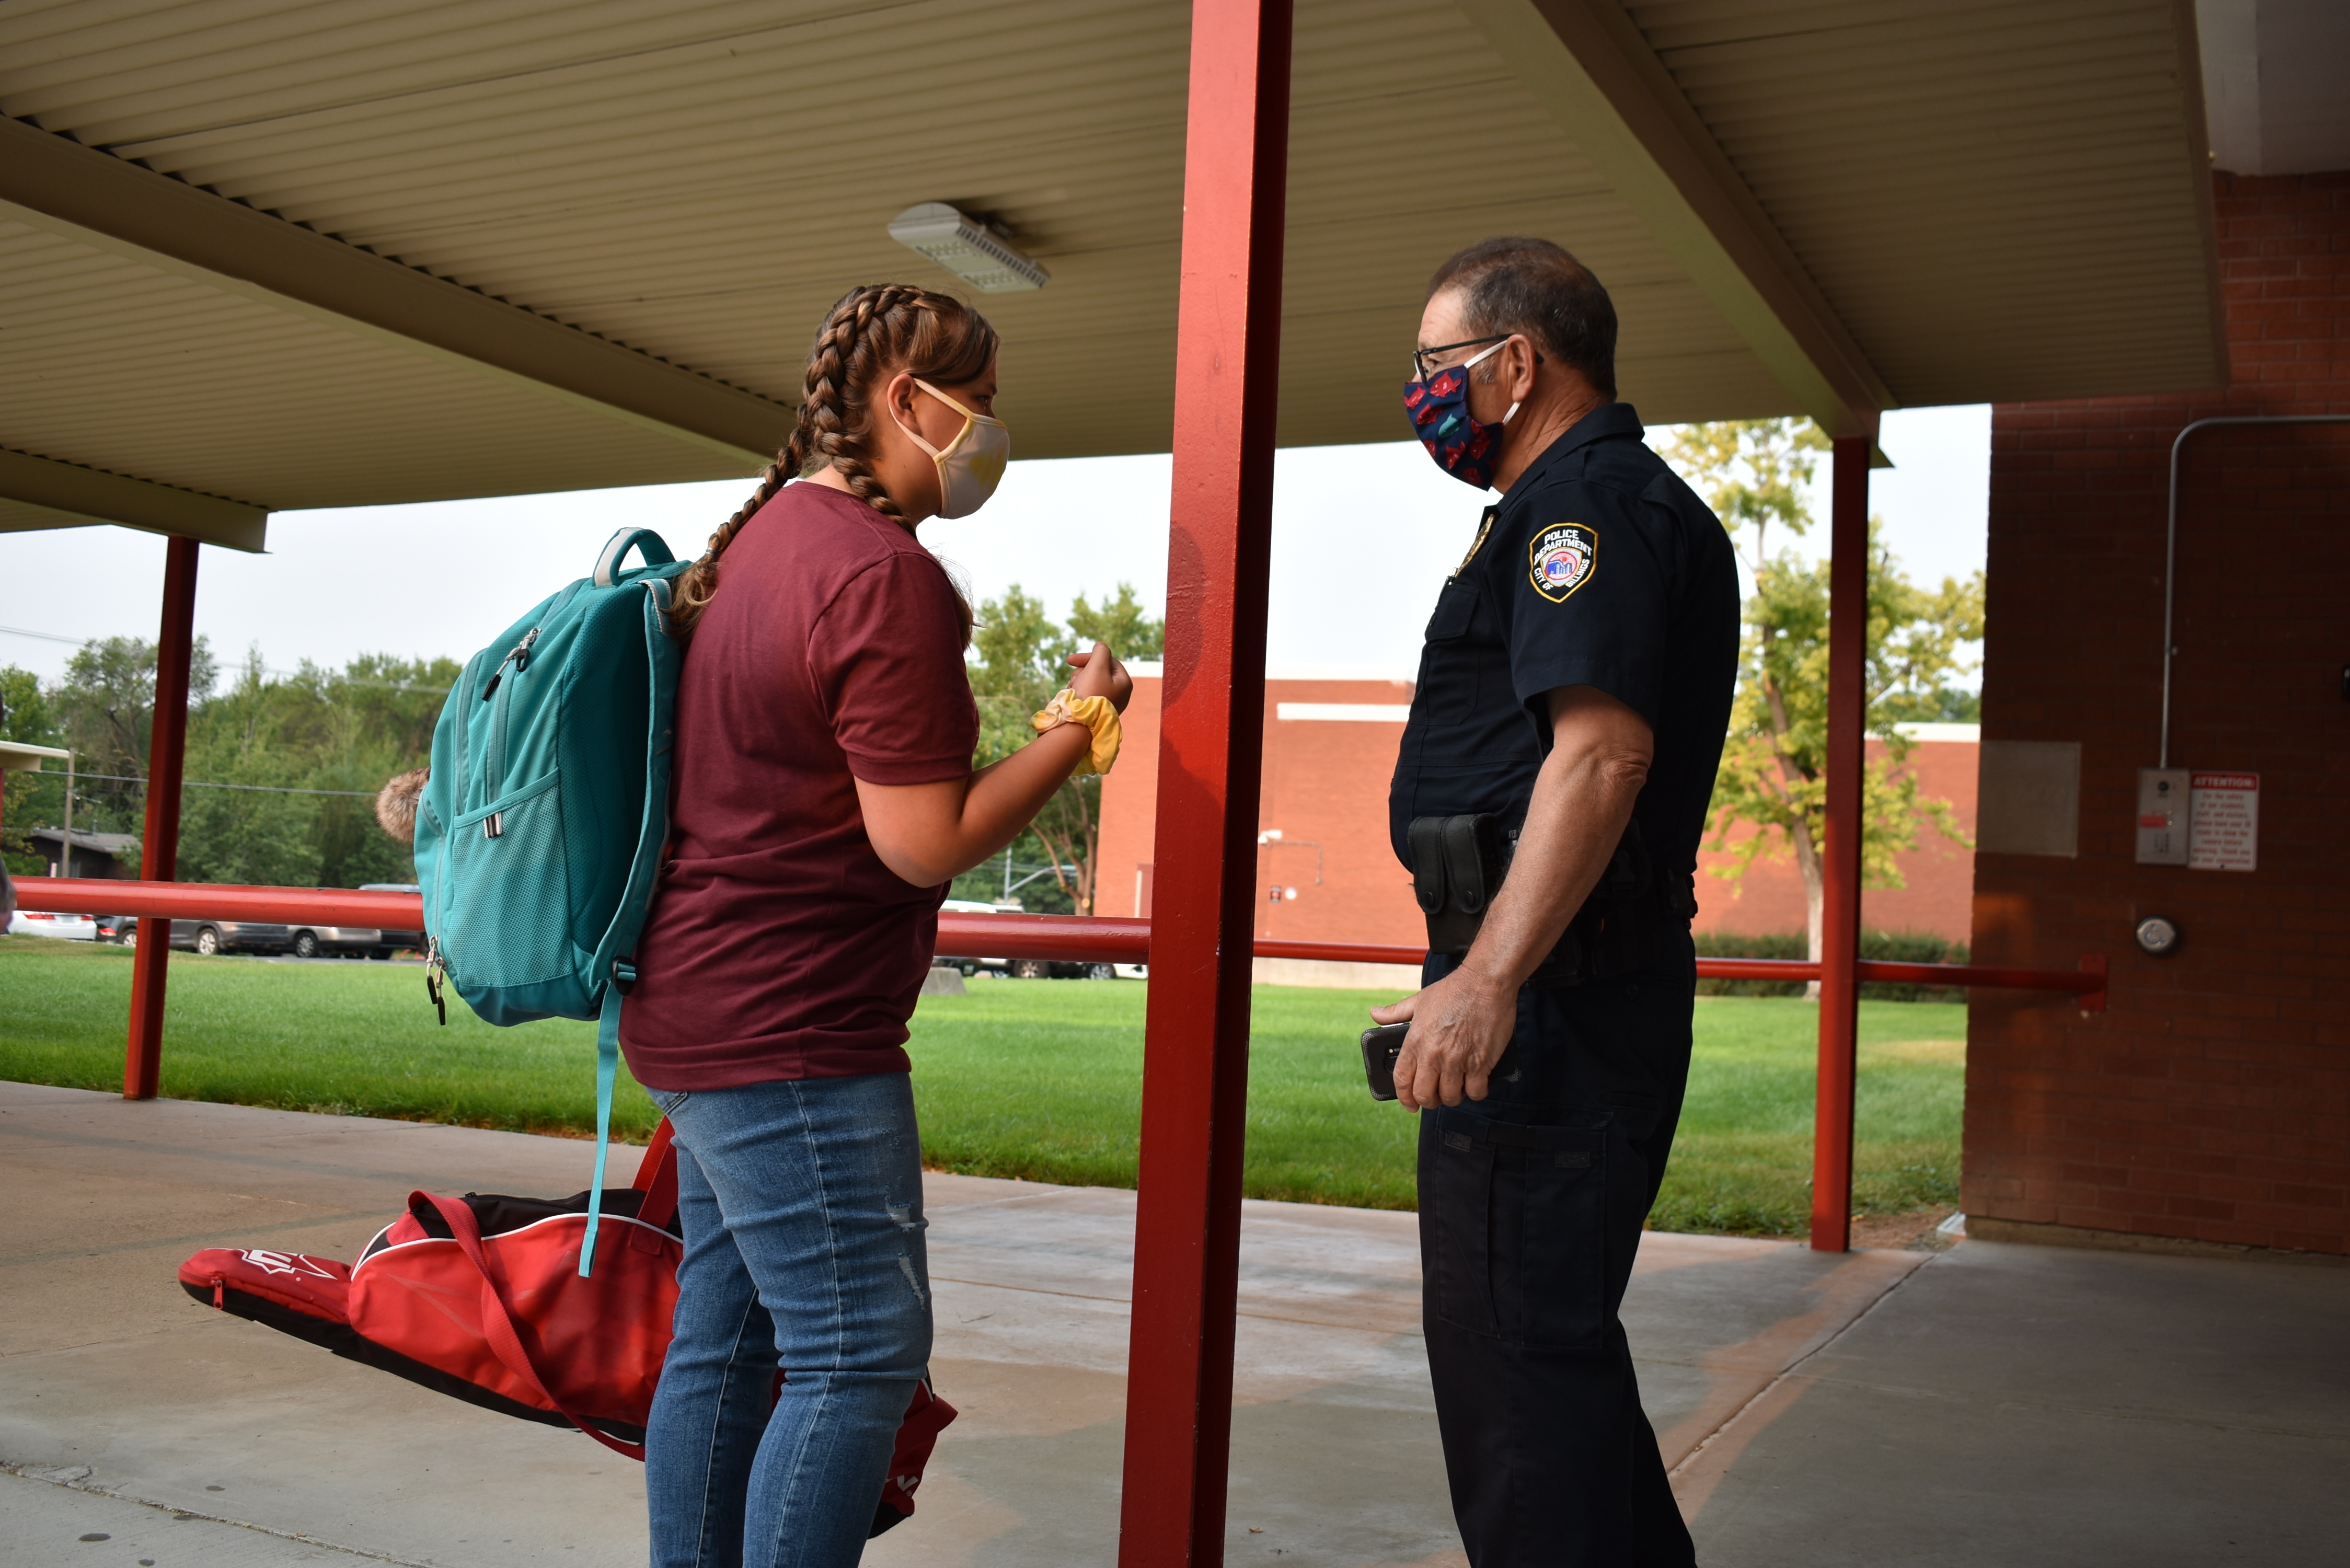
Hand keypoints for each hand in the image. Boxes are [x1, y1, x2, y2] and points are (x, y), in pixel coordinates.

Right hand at [1067, 642, 1132, 711]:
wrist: (1079, 724)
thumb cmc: (1090, 694)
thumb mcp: (1097, 667)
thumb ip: (1101, 652)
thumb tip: (1101, 646)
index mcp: (1125, 682)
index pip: (1108, 660)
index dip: (1089, 657)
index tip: (1070, 660)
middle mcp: (1120, 693)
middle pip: (1100, 670)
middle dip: (1083, 670)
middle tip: (1073, 677)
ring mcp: (1109, 702)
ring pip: (1092, 681)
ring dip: (1079, 679)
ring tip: (1072, 687)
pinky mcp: (1098, 710)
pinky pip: (1088, 693)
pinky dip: (1079, 691)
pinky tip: (1072, 695)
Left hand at [1368, 963, 1517, 1110]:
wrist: (1485, 983)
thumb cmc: (1453, 990)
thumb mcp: (1419, 1000)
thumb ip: (1395, 1012)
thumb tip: (1374, 1014)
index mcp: (1415, 1041)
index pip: (1402, 1080)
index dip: (1404, 1097)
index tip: (1409, 1104)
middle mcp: (1434, 1054)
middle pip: (1425, 1095)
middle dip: (1429, 1101)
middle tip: (1435, 1096)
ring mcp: (1458, 1060)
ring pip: (1450, 1097)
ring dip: (1452, 1097)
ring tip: (1456, 1087)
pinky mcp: (1480, 1062)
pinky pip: (1475, 1091)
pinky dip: (1475, 1092)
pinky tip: (1475, 1083)